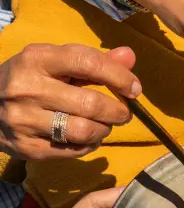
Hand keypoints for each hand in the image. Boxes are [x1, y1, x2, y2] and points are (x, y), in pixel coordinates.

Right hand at [0, 44, 140, 159]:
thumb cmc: (29, 80)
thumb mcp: (54, 62)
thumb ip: (94, 60)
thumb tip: (129, 56)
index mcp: (36, 59)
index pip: (87, 63)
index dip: (118, 76)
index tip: (134, 88)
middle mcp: (28, 89)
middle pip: (91, 104)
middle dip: (117, 111)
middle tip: (123, 113)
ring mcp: (25, 121)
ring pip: (85, 131)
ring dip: (104, 130)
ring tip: (104, 125)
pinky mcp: (28, 148)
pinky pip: (74, 150)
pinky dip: (90, 145)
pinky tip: (87, 137)